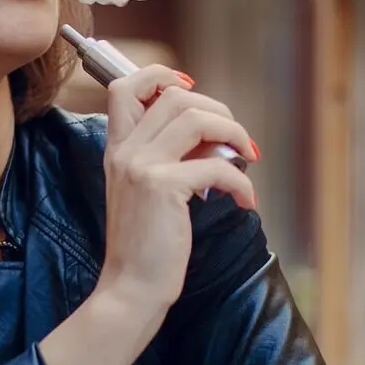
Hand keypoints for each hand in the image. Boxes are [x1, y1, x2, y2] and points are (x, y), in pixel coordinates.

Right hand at [99, 66, 258, 314]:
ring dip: (234, 133)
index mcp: (117, 150)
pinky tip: (246, 199)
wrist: (129, 289)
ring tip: (247, 157)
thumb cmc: (144, 248)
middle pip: (175, 97)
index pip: (124, 87)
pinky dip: (241, 181)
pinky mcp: (163, 188)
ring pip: (196, 118)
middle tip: (236, 138)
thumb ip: (164, 159)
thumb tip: (209, 136)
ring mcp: (142, 167)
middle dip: (217, 110)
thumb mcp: (143, 194)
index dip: (160, 75)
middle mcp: (125, 152)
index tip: (190, 86)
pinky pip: (216, 165)